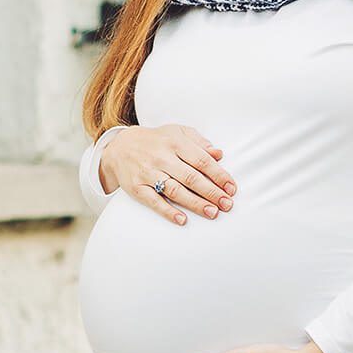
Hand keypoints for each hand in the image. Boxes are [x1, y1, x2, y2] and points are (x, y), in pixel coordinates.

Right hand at [97, 123, 236, 225]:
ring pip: (174, 190)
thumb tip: (219, 154)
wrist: (120, 146)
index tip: (232, 188)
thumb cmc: (157, 140)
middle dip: (211, 192)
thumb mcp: (177, 133)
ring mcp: (147, 173)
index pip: (201, 160)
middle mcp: (161, 157)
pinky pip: (153, 201)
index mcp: (174, 142)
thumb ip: (199, 142)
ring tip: (212, 213)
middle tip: (227, 204)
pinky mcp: (136, 187)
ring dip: (195, 203)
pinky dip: (167, 211)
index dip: (218, 175)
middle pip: (190, 177)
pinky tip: (182, 220)